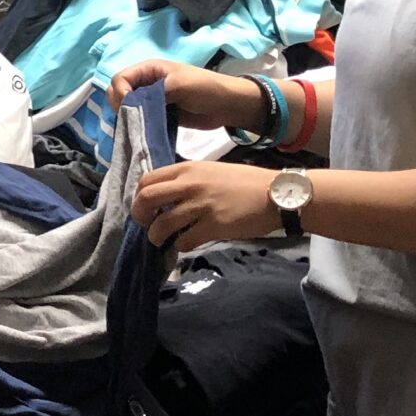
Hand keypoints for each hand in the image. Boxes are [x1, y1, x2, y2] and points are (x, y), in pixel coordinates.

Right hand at [110, 60, 270, 133]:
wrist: (228, 105)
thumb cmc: (205, 88)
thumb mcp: (179, 85)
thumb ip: (153, 93)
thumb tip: (131, 107)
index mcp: (149, 69)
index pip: (120, 78)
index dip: (119, 93)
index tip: (127, 108)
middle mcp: (146, 83)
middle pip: (118, 93)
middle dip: (120, 106)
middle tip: (131, 120)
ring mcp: (152, 100)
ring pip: (127, 109)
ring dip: (128, 118)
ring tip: (136, 129)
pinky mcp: (158, 115)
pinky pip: (140, 120)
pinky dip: (137, 127)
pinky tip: (141, 134)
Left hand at [132, 161, 280, 249]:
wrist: (278, 194)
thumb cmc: (246, 182)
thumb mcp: (212, 171)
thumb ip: (188, 180)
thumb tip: (168, 196)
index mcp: (187, 168)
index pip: (147, 180)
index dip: (138, 196)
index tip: (144, 207)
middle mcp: (190, 184)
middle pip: (147, 199)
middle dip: (139, 216)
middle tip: (146, 225)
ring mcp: (201, 205)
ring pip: (162, 225)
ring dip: (157, 236)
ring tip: (162, 241)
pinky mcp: (213, 225)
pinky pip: (184, 240)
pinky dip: (181, 246)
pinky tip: (186, 244)